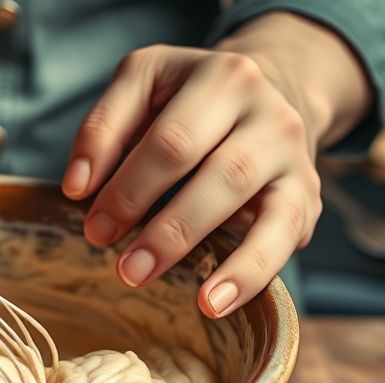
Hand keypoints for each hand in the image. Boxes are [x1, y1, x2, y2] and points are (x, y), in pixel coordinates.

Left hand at [63, 15, 368, 317]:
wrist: (270, 98)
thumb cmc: (189, 103)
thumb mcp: (144, 88)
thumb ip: (104, 128)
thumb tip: (78, 186)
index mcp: (220, 77)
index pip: (167, 136)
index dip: (124, 182)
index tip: (87, 220)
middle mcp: (265, 108)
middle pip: (206, 166)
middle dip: (155, 220)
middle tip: (119, 264)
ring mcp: (290, 151)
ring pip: (240, 195)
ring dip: (188, 242)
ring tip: (148, 279)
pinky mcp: (306, 194)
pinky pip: (281, 237)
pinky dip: (247, 274)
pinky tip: (212, 304)